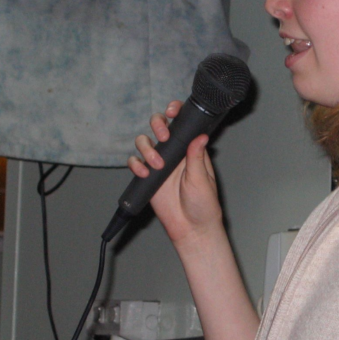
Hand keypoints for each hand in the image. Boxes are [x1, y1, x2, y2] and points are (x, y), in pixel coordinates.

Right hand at [127, 101, 222, 244]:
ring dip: (147, 148)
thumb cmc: (203, 205)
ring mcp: (159, 163)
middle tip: (163, 136)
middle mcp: (174, 153)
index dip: (174, 112)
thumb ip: (197, 158)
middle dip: (157, 124)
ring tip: (157, 164)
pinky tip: (145, 173)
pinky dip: (136, 164)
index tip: (171, 111)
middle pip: (159, 127)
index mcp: (190, 149)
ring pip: (144, 142)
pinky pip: (135, 163)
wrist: (191, 228)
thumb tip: (200, 136)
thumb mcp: (202, 179)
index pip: (181, 124)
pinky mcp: (147, 176)